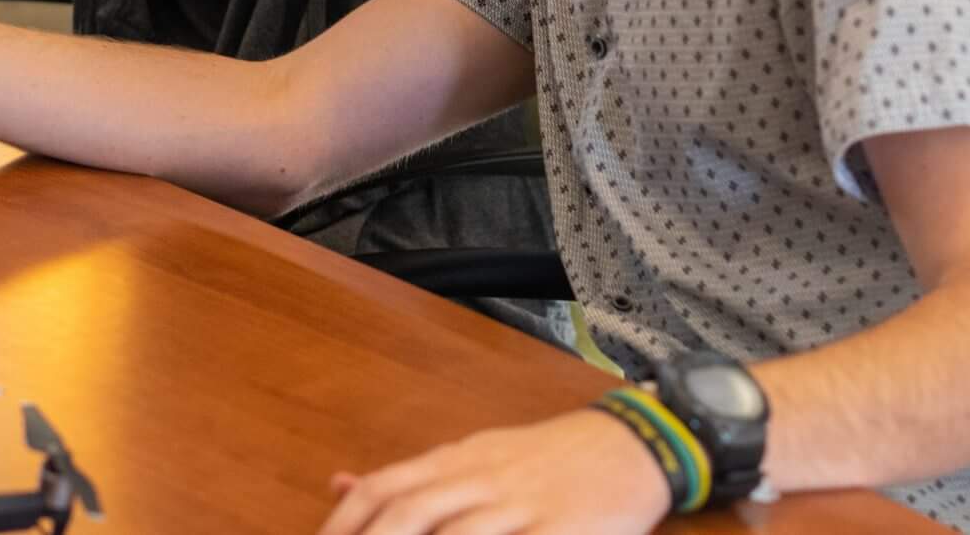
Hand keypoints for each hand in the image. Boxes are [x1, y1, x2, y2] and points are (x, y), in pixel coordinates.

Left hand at [318, 408, 670, 534]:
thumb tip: (340, 483)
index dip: (345, 521)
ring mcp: (522, 507)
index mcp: (459, 459)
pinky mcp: (560, 531)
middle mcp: (483, 479)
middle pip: (412, 513)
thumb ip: (412, 475)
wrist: (629, 443)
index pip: (387, 487)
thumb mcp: (475, 453)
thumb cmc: (546, 457)